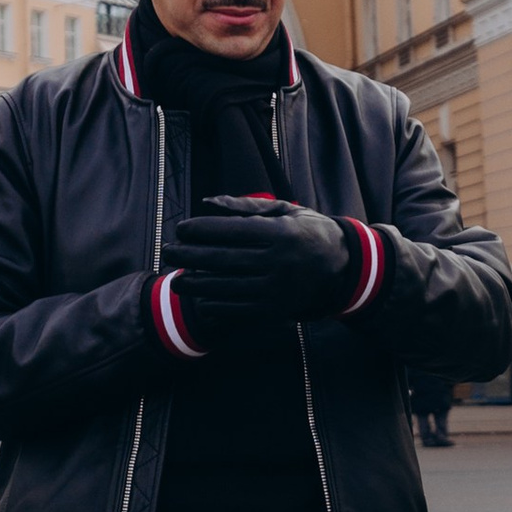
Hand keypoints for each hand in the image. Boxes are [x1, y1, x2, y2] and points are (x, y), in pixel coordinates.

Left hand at [168, 200, 360, 334]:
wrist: (344, 268)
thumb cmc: (308, 231)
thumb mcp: (285, 210)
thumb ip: (246, 206)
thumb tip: (207, 201)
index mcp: (281, 232)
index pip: (232, 230)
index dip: (202, 229)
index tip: (181, 228)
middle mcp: (279, 262)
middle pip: (224, 259)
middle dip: (190, 255)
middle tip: (167, 252)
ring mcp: (278, 289)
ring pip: (227, 287)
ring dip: (197, 283)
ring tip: (177, 279)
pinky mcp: (277, 310)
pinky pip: (239, 310)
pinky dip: (216, 305)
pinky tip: (201, 298)